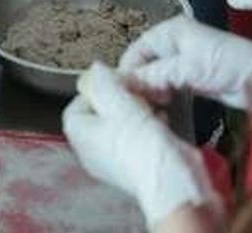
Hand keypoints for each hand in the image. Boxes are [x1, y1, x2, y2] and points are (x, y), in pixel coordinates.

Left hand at [63, 64, 221, 227]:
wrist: (172, 182)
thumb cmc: (143, 148)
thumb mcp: (120, 102)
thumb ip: (104, 81)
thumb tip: (95, 69)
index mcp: (78, 134)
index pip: (79, 100)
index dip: (99, 87)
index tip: (117, 81)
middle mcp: (90, 150)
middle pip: (100, 111)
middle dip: (121, 98)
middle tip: (137, 91)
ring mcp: (111, 160)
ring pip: (120, 124)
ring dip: (137, 110)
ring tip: (153, 104)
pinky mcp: (134, 166)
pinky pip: (135, 138)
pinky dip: (147, 126)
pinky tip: (162, 121)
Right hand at [118, 16, 251, 110]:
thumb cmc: (225, 66)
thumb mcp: (186, 69)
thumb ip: (154, 76)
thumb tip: (125, 84)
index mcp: (171, 31)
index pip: (138, 48)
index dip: (128, 69)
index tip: (121, 91)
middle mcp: (175, 42)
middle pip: (145, 62)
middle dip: (139, 82)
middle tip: (137, 103)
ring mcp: (184, 60)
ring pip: (156, 75)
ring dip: (151, 90)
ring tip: (149, 108)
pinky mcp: (193, 77)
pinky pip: (169, 85)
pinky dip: (163, 95)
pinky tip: (161, 108)